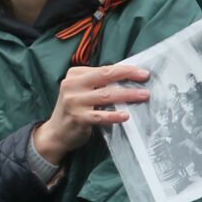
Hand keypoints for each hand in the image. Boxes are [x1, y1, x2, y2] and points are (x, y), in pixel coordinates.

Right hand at [33, 63, 150, 165]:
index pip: (103, 69)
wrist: (56, 133)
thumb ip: (98, 84)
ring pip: (105, 95)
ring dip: (127, 95)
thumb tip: (127, 78)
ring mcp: (73, 101)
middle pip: (104, 76)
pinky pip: (99, 115)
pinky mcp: (77, 118)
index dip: (124, 69)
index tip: (141, 72)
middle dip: (126, 75)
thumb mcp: (81, 91)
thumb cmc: (74, 110)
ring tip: (143, 95)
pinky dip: (113, 115)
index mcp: (74, 75)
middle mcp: (72, 85)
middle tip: (145, 76)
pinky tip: (125, 115)